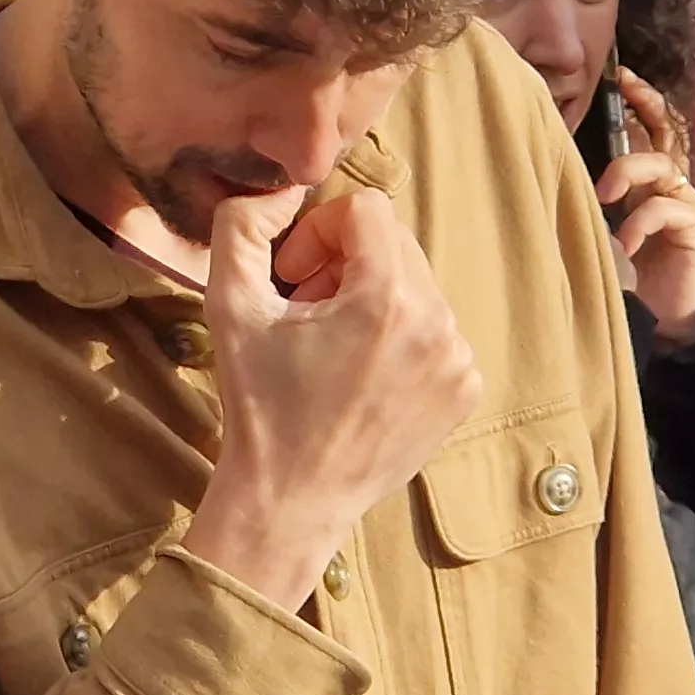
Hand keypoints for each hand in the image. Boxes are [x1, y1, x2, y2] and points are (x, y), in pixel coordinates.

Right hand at [182, 188, 481, 608]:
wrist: (291, 502)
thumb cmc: (259, 408)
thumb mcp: (229, 308)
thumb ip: (240, 228)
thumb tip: (277, 192)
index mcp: (385, 298)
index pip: (366, 210)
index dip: (319, 232)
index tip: (294, 276)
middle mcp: (436, 324)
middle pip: (395, 245)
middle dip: (346, 264)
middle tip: (307, 310)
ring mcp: (458, 361)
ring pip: (416, 287)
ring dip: (372, 300)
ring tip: (332, 349)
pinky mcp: (464, 391)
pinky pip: (435, 332)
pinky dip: (399, 339)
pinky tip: (361, 378)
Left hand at [596, 67, 694, 346]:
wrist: (671, 314)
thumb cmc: (634, 271)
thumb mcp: (607, 229)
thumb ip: (595, 203)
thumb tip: (551, 171)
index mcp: (650, 182)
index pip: (651, 130)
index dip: (641, 101)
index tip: (619, 77)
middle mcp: (672, 184)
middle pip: (667, 132)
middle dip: (649, 103)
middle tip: (625, 87)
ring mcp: (687, 202)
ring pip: (661, 165)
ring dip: (627, 172)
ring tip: (603, 196)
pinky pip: (665, 208)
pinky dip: (639, 223)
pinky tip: (624, 245)